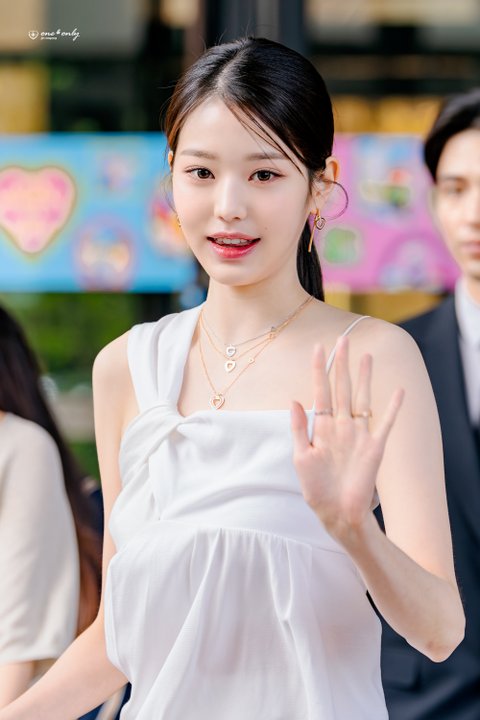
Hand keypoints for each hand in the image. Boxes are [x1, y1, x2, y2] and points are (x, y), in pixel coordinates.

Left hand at [291, 337, 403, 540]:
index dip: (319, 370)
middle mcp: (341, 426)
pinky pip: (385, 423)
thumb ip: (298, 428)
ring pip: (363, 398)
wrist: (338, 513)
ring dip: (365, 377)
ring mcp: (359, 434)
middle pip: (342, 388)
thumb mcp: (301, 458)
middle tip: (344, 339)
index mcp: (322, 427)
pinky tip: (398, 391)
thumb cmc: (316, 489)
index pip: (320, 391)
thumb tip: (293, 400)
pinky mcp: (375, 447)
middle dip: (342, 364)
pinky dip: (392, 407)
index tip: (318, 348)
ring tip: (366, 356)